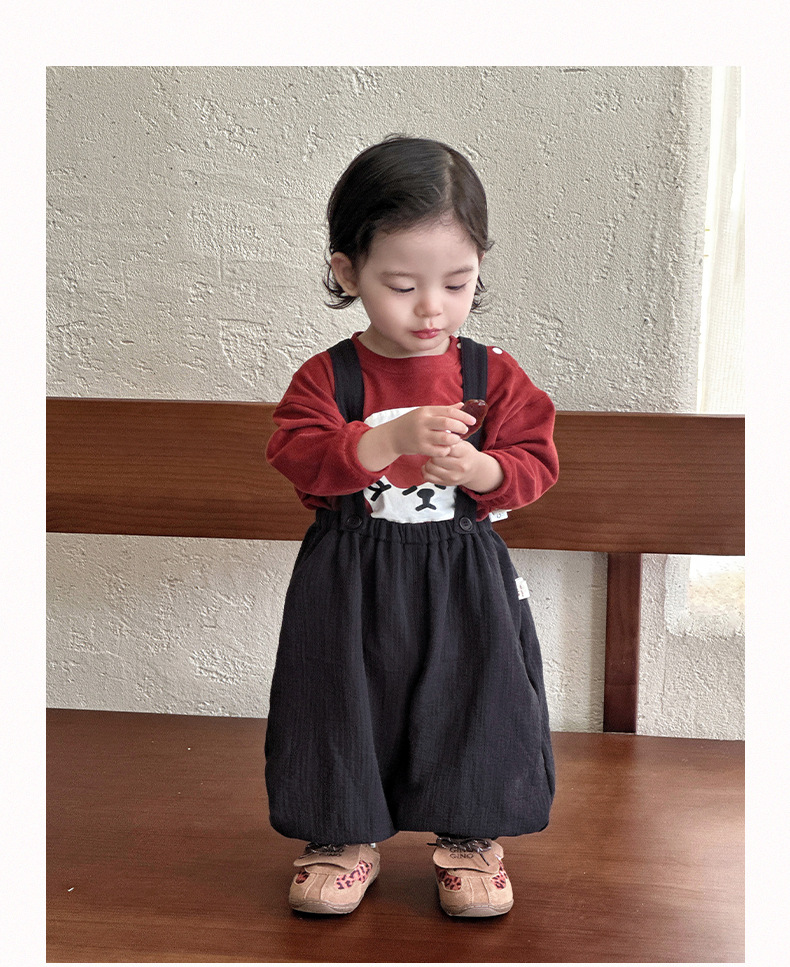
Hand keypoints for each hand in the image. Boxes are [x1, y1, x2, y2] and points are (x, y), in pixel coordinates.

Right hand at [357, 403, 475, 474]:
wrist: (392, 436)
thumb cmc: (411, 423)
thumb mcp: (425, 413)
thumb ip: (443, 410)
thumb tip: (461, 405)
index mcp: (426, 411)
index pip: (449, 411)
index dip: (463, 416)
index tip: (472, 420)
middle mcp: (423, 422)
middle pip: (447, 423)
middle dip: (460, 427)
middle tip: (465, 430)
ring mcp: (421, 435)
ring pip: (444, 438)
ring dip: (454, 439)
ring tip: (456, 440)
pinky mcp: (420, 448)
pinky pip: (438, 451)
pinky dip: (446, 450)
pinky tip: (446, 448)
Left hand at [422, 442, 504, 492]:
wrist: (475, 470)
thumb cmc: (466, 454)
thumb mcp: (463, 444)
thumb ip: (450, 440)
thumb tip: (435, 435)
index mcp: (465, 452)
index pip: (445, 445)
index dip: (439, 443)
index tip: (439, 442)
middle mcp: (460, 466)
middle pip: (436, 457)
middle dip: (433, 453)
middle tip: (436, 451)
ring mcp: (454, 477)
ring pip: (430, 467)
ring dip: (429, 462)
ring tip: (434, 459)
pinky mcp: (447, 483)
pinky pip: (428, 477)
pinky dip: (425, 471)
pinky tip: (429, 467)